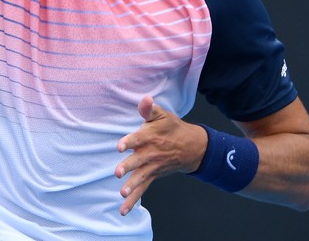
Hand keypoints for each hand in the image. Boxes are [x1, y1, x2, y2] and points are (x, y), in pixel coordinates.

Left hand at [115, 95, 207, 215]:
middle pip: (138, 160)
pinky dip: (133, 200)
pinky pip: (143, 189)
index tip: (120, 146)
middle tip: (118, 172)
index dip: (129, 141)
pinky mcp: (153, 175)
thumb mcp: (162, 114)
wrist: (190, 146)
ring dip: (132, 185)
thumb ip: (149, 109)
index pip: (139, 138)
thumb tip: (144, 99)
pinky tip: (123, 210)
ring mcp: (152, 166)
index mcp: (151, 135)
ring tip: (122, 192)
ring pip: (141, 177)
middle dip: (128, 166)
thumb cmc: (171, 127)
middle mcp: (151, 152)